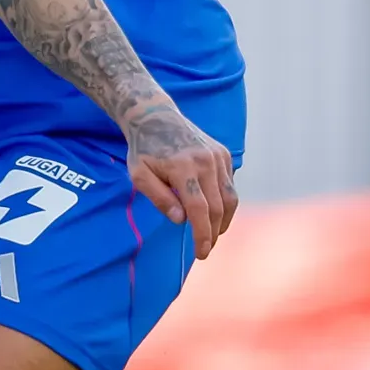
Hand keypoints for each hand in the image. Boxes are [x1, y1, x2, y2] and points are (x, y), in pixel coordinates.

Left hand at [124, 103, 237, 259]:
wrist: (156, 116)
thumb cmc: (144, 149)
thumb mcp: (139, 175)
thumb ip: (159, 198)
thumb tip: (181, 220)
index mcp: (183, 167)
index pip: (199, 209)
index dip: (202, 234)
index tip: (201, 253)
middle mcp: (206, 161)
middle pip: (218, 207)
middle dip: (213, 233)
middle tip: (205, 249)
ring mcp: (218, 156)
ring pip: (230, 198)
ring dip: (223, 221)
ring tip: (212, 235)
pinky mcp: (224, 154)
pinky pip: (230, 185)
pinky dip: (225, 203)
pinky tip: (213, 212)